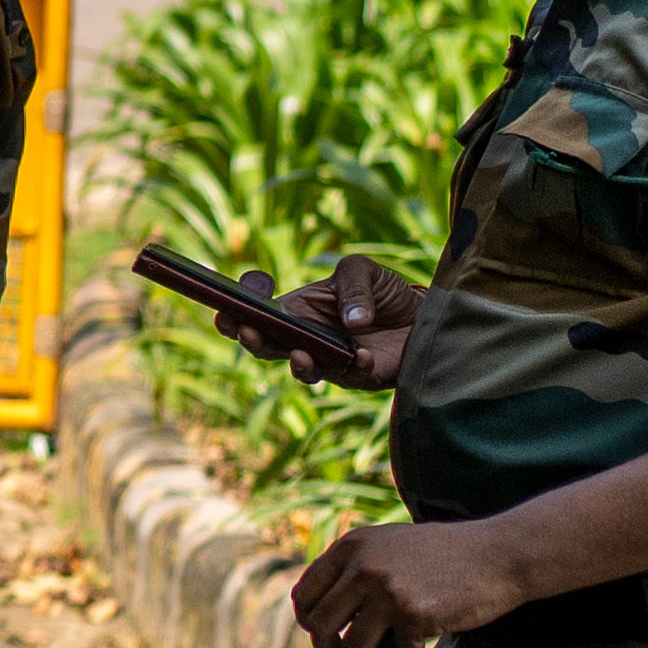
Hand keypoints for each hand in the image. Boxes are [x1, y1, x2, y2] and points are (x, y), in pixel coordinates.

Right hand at [240, 255, 421, 389]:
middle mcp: (305, 339)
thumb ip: (351, 286)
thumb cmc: (384, 291)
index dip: (234, 317)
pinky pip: (351, 377)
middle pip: (267, 347)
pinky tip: (363, 355)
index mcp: (295, 311)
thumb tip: (348, 322)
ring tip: (300, 355)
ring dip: (298, 365)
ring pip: (303, 371)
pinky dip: (354, 366)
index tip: (225, 311)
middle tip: (249, 332)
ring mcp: (330, 361)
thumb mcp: (362, 270)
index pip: (255, 316)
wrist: (423, 315)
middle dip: (253, 341)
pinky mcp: (360, 377)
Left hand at [289, 516, 518, 647]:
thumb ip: (360, 566)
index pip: (306, 591)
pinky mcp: (412, 614)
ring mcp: (386, 590)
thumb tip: (329, 609)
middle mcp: (362, 566)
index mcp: (351, 546)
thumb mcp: (392, 545)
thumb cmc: (448, 553)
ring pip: (351, 646)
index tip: (320, 634)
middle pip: (320, 622)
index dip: (308, 619)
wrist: (499, 553)